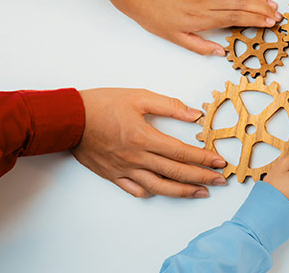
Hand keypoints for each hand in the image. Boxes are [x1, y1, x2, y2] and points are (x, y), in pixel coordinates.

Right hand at [73, 88, 227, 197]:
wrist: (67, 118)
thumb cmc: (100, 104)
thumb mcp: (138, 96)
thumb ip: (169, 105)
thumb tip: (195, 114)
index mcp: (144, 137)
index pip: (181, 152)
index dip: (203, 159)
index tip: (219, 162)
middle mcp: (136, 157)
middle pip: (175, 172)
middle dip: (201, 177)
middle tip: (220, 180)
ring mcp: (124, 169)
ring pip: (159, 187)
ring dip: (183, 191)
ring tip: (201, 192)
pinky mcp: (113, 175)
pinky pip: (136, 190)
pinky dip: (152, 192)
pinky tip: (165, 191)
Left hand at [106, 0, 281, 55]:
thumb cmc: (154, 16)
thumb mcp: (175, 38)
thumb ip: (200, 46)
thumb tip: (222, 52)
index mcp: (202, 17)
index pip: (237, 17)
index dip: (257, 19)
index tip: (271, 23)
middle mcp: (207, 0)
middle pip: (242, 3)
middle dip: (263, 8)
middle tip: (278, 14)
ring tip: (271, 2)